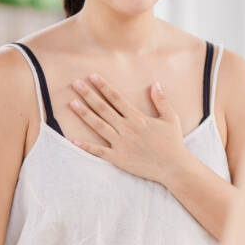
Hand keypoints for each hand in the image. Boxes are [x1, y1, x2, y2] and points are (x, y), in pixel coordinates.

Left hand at [68, 73, 195, 185]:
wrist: (173, 167)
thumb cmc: (173, 142)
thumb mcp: (171, 118)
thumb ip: (161, 101)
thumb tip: (155, 83)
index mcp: (138, 118)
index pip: (116, 98)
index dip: (104, 86)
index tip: (92, 76)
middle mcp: (127, 129)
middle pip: (103, 108)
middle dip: (88, 95)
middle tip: (75, 83)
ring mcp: (121, 144)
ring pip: (98, 126)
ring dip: (84, 114)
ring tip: (71, 103)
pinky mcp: (118, 158)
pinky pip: (99, 151)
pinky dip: (86, 146)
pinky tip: (74, 139)